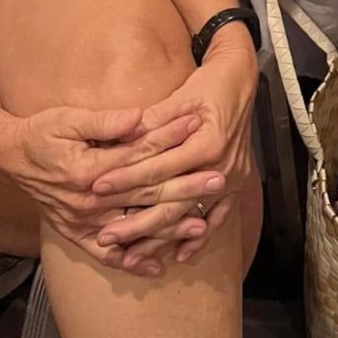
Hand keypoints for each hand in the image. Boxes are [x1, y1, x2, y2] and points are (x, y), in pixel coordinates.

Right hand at [1, 104, 207, 274]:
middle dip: (184, 187)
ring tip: (203, 225)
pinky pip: (106, 254)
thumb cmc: (42, 133)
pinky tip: (156, 266)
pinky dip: (131, 260)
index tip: (198, 130)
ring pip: (133, 228)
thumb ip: (106, 123)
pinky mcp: (76, 232)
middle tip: (217, 179)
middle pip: (145, 195)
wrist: (11, 157)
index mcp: (88, 171)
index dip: (170, 141)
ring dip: (168, 229)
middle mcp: (87, 202)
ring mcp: (82, 222)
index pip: (140, 157)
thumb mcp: (69, 119)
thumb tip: (138, 118)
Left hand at [91, 29, 257, 270]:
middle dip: (136, 223)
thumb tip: (115, 143)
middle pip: (172, 202)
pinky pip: (218, 218)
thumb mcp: (178, 97)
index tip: (96, 188)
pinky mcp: (237, 183)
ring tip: (129, 258)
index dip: (125, 179)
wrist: (241, 80)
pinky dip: (198, 238)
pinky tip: (178, 255)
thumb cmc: (207, 85)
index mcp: (206, 143)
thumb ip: (149, 124)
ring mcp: (232, 178)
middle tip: (104, 236)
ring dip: (159, 240)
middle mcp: (221, 166)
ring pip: (189, 217)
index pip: (157, 168)